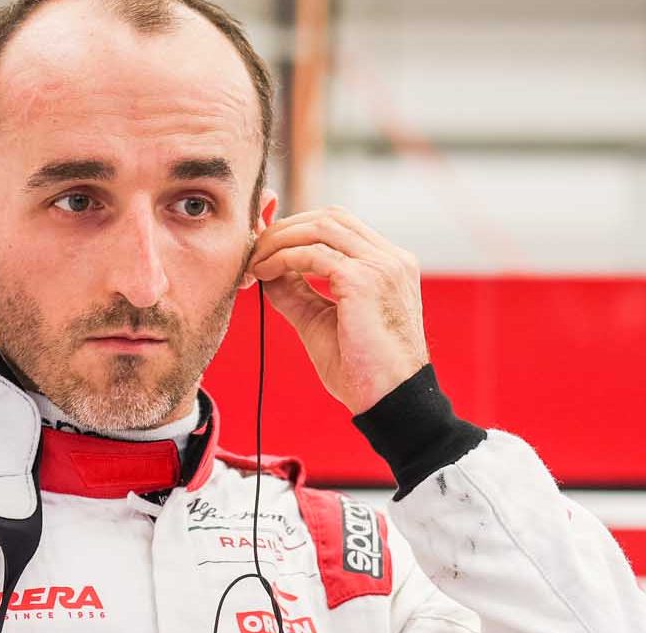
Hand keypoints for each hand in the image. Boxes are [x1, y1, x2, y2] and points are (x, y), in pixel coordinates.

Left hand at [247, 206, 428, 413]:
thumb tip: (265, 271)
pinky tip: (263, 273)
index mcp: (389, 265)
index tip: (267, 247)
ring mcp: (381, 266)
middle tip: (254, 250)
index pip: (340, 226)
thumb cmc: (363, 371)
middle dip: (286, 228)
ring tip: (255, 262)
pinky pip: (312, 254)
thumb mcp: (321, 321)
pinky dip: (282, 258)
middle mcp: (390, 259)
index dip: (299, 228)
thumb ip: (297, 293)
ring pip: (320, 228)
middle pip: (329, 218)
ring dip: (280, 240)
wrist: (390, 401)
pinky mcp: (364, 281)